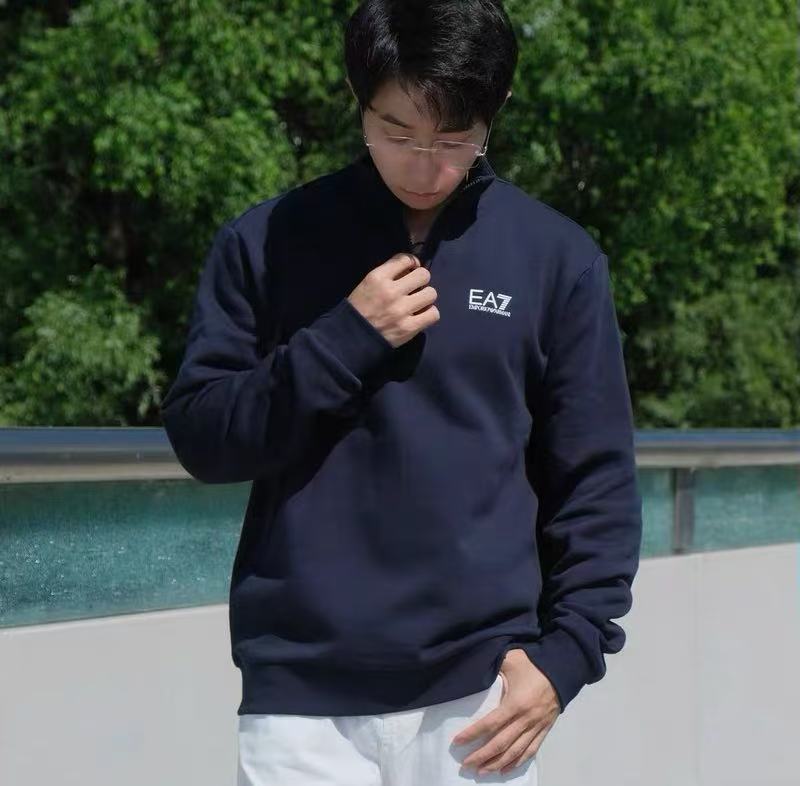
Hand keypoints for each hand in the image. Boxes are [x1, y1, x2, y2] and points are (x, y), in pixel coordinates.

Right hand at [347, 253, 438, 347]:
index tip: (411, 270)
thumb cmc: (360, 308)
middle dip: (421, 280)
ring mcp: (401, 310)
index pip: (405, 259)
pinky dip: (429, 314)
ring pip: (431, 294)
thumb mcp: (368, 283)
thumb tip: (412, 268)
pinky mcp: (409, 327)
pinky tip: (421, 316)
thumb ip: (388, 274)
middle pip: (423, 275)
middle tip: (415, 288)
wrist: (352, 337)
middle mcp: (391, 291)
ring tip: (418, 303)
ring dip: (426, 298)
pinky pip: (433, 314)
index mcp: (378, 277)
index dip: (412, 263)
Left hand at [451, 648, 559, 774]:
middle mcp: (526, 719)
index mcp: (516, 702)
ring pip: (515, 752)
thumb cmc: (533, 663)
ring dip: (497, 763)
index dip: (473, 734)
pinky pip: (530, 750)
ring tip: (482, 772)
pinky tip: (505, 769)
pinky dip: (517, 762)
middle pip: (501, 743)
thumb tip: (476, 668)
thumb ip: (493, 665)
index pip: (490, 723)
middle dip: (482, 756)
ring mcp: (536, 726)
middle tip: (466, 764)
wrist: (562, 669)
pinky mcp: (544, 729)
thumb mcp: (510, 660)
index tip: (457, 742)